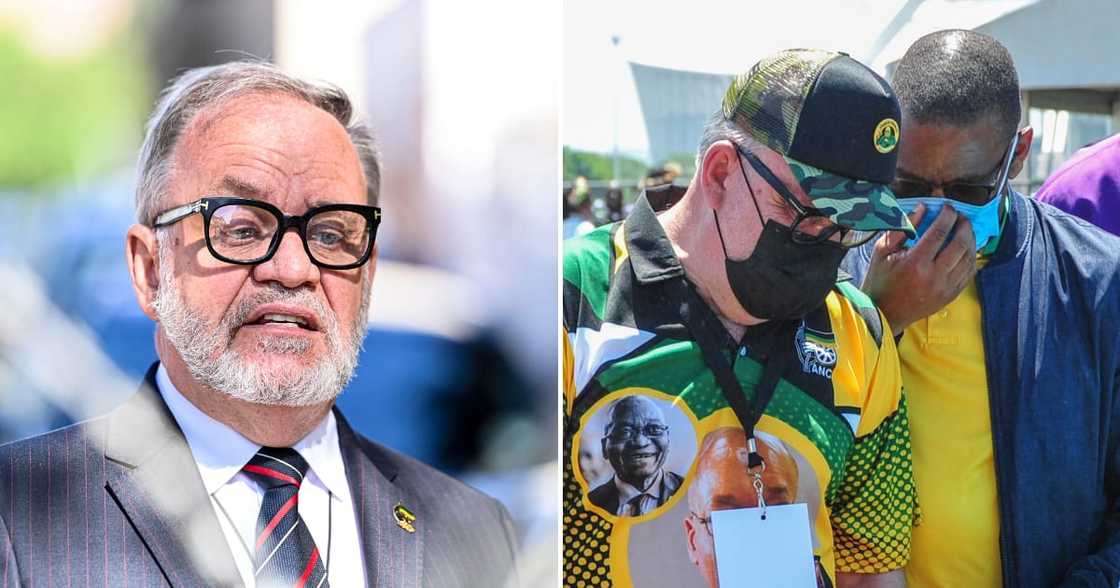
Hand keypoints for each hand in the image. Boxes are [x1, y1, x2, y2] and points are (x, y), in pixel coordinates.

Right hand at [861, 203, 976, 335]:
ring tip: (964, 229)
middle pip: (960, 243)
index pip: (940, 231)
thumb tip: (922, 208)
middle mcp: (934, 275)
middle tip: (960, 216)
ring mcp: (945, 287)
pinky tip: (966, 248)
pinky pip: (969, 272)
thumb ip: (902, 227)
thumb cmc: (880, 280)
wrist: (883, 313)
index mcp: (915, 262)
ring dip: (970, 239)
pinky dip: (971, 257)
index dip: (947, 215)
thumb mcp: (882, 250)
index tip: (948, 207)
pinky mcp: (951, 295)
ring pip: (969, 257)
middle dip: (964, 224)